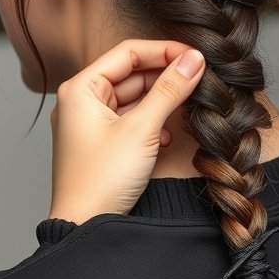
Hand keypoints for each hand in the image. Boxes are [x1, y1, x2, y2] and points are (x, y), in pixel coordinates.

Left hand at [48, 40, 204, 223]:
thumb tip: (193, 60)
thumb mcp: (142, 130)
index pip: (127, 52)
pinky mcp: (100, 143)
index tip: (193, 55)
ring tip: (187, 102)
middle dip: (164, 75)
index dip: (163, 50)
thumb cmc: (101, 180)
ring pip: (133, 97)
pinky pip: (129, 119)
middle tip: (198, 76)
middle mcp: (81, 101)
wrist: (83, 228)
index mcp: (80, 89)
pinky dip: (151, 121)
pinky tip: (167, 134)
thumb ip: (169, 90)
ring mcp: (89, 123)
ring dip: (160, 100)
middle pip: (130, 73)